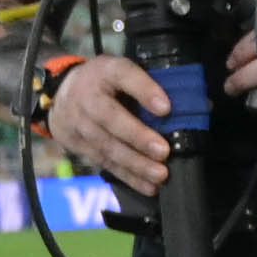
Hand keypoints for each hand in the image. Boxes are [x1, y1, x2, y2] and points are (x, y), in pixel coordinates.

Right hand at [44, 52, 176, 193]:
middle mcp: (88, 96)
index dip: (144, 90)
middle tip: (164, 152)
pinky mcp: (76, 144)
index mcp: (105, 70)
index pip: (124, 75)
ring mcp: (78, 122)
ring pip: (107, 146)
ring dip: (135, 164)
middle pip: (111, 118)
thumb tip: (199, 105)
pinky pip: (104, 162)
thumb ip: (156, 85)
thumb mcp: (124, 71)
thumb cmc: (104, 82)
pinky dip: (127, 176)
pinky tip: (147, 186)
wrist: (57, 93)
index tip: (166, 107)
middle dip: (138, 137)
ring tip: (160, 175)